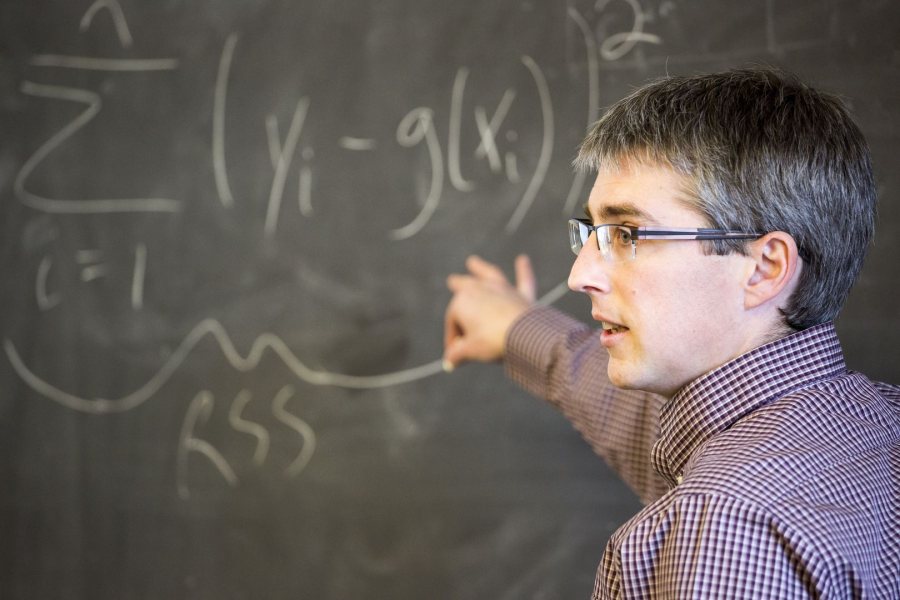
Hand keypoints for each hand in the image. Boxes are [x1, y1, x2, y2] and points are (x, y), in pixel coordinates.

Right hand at [443, 254, 536, 369]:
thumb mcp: (470, 351)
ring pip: (489, 276)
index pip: (453, 322)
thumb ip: (457, 354)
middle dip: (458, 285)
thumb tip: (449, 362)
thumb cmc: (493, 341)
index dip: (454, 339)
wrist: (524, 337)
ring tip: (473, 262)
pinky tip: (523, 259)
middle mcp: (480, 290)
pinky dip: (524, 270)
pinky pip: (523, 280)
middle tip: (452, 280)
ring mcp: (503, 290)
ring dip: (481, 268)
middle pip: (466, 288)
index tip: (456, 355)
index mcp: (461, 302)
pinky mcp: (522, 296)